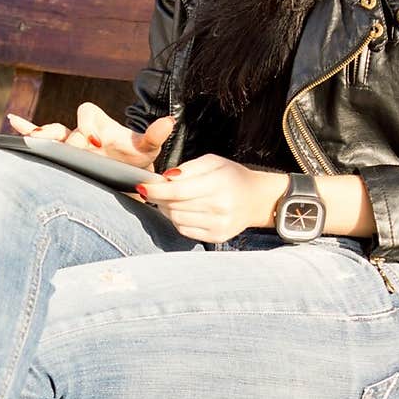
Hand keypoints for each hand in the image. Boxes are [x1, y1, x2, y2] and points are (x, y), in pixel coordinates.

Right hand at [5, 103, 174, 171]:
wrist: (127, 172)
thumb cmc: (135, 158)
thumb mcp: (147, 147)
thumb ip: (155, 135)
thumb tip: (168, 121)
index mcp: (100, 123)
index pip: (88, 114)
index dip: (89, 127)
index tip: (96, 144)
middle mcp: (82, 130)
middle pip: (66, 128)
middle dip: (63, 137)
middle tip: (65, 148)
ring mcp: (70, 142)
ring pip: (52, 134)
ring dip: (42, 135)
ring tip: (36, 138)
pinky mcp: (63, 153)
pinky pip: (41, 139)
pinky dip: (27, 129)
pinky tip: (14, 122)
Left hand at [135, 155, 287, 241]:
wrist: (256, 199)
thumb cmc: (232, 177)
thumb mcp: (213, 162)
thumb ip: (188, 168)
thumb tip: (166, 178)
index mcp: (218, 184)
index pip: (177, 191)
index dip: (156, 190)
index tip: (142, 186)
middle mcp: (219, 207)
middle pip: (174, 206)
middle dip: (159, 198)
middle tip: (156, 190)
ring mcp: (218, 225)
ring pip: (176, 219)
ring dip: (167, 209)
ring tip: (171, 199)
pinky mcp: (216, 237)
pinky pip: (185, 230)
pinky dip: (177, 220)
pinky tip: (183, 210)